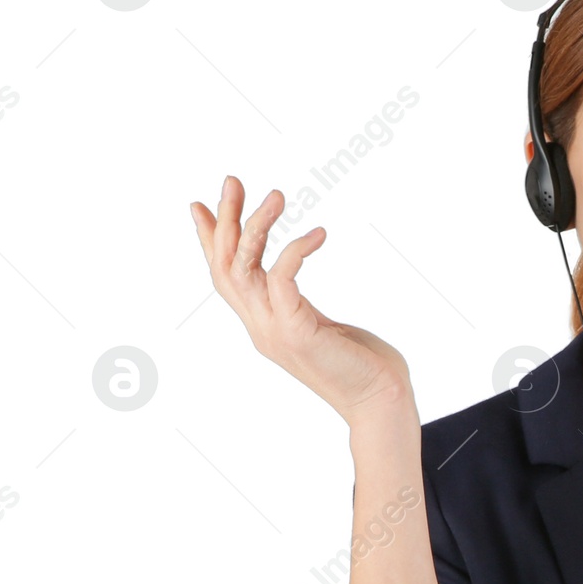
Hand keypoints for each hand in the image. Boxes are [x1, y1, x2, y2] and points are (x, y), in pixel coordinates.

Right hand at [190, 176, 415, 427]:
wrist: (381, 403)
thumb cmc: (364, 366)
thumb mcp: (321, 326)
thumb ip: (297, 303)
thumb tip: (288, 280)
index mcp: (264, 325)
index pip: (225, 278)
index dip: (210, 242)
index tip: (201, 205)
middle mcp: (261, 328)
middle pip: (226, 267)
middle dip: (226, 221)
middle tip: (232, 180)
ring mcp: (274, 332)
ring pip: (244, 270)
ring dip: (255, 228)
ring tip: (276, 195)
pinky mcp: (296, 333)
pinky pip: (282, 280)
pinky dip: (295, 251)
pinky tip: (318, 233)